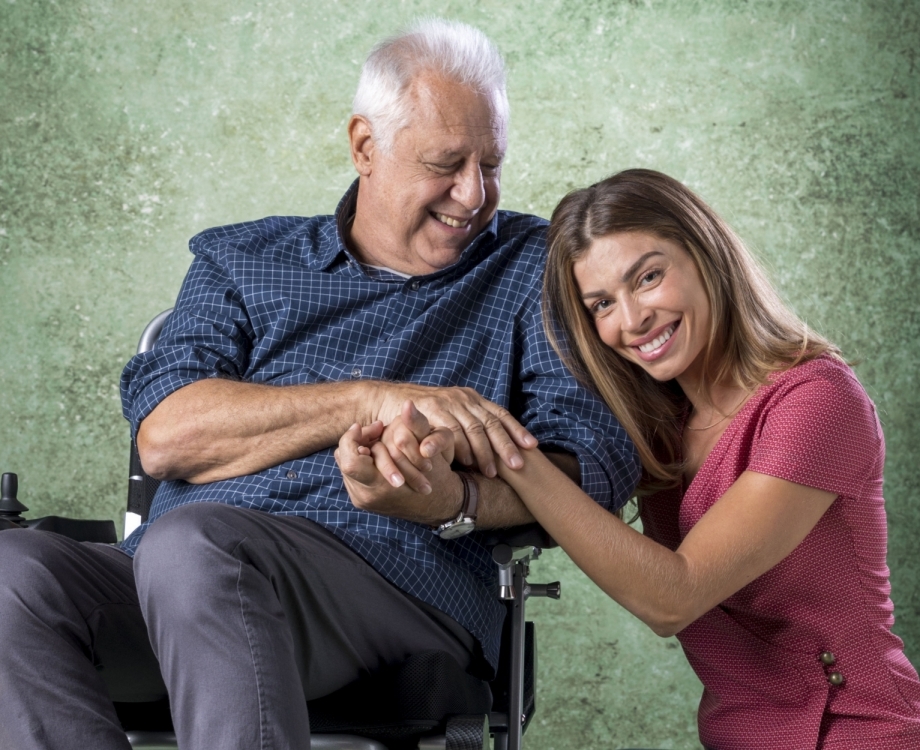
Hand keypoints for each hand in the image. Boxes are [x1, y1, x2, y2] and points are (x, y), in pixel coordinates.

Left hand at [334, 420, 461, 526]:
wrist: (437, 503)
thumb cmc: (436, 474)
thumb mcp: (430, 447)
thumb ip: (417, 424)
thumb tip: (408, 403)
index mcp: (381, 486)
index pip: (350, 461)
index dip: (354, 439)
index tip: (372, 427)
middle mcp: (366, 496)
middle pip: (344, 460)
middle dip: (357, 440)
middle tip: (376, 430)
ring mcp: (361, 499)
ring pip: (345, 464)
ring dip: (359, 449)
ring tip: (379, 441)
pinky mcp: (360, 500)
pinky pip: (349, 474)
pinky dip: (361, 460)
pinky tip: (377, 454)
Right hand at [369, 384, 537, 477]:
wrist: (391, 399)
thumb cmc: (424, 415)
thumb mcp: (452, 414)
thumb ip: (469, 425)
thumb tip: (495, 448)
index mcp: (472, 399)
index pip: (501, 414)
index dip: (517, 430)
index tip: (532, 446)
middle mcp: (463, 399)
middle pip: (490, 423)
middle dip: (506, 446)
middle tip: (518, 466)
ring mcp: (447, 403)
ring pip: (472, 429)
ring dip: (483, 453)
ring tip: (492, 472)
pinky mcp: (431, 410)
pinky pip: (449, 431)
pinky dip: (459, 448)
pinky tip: (466, 462)